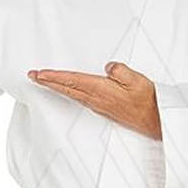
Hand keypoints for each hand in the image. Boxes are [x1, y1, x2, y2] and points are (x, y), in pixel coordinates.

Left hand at [28, 62, 161, 139]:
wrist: (155, 121)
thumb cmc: (148, 100)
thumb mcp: (137, 80)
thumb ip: (120, 71)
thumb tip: (108, 66)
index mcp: (101, 90)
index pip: (71, 81)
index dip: (53, 77)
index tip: (39, 74)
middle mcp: (96, 99)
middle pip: (66, 88)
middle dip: (48, 82)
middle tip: (32, 76)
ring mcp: (98, 105)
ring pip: (71, 93)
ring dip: (56, 86)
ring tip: (44, 81)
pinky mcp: (103, 108)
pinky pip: (80, 98)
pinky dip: (69, 91)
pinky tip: (66, 90)